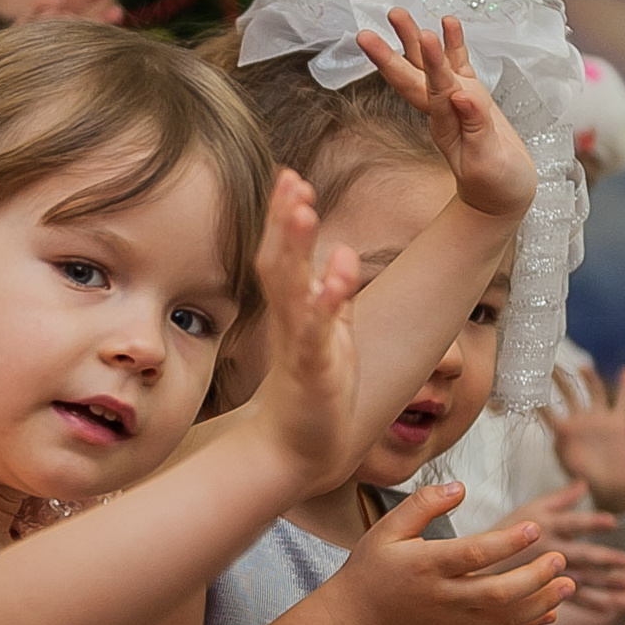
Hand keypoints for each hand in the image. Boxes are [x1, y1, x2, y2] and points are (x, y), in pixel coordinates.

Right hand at [243, 168, 364, 477]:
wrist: (298, 449)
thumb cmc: (315, 389)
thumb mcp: (330, 332)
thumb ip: (335, 292)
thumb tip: (344, 252)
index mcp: (293, 309)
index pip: (283, 254)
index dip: (283, 215)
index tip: (288, 175)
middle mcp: (290, 321)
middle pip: (280, 261)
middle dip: (283, 220)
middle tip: (290, 179)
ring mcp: (299, 344)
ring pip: (293, 289)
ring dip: (296, 249)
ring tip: (303, 211)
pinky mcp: (313, 371)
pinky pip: (317, 334)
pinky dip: (324, 306)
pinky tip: (334, 279)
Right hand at [327, 482, 573, 624]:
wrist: (358, 617)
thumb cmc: (372, 567)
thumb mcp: (386, 529)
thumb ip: (422, 505)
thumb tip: (461, 488)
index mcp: (424, 565)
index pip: (473, 555)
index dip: (507, 542)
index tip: (534, 528)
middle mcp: (442, 595)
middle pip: (497, 592)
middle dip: (535, 578)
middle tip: (561, 558)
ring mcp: (453, 617)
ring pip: (505, 617)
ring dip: (542, 602)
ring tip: (569, 583)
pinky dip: (529, 623)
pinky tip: (552, 610)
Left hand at [357, 8, 536, 220]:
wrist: (499, 198)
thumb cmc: (495, 184)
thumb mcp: (487, 161)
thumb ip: (476, 129)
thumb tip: (464, 97)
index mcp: (444, 123)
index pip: (432, 88)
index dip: (429, 63)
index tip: (426, 38)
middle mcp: (442, 109)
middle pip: (415, 73)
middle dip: (400, 44)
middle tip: (389, 14)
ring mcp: (454, 101)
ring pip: (430, 65)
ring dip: (416, 39)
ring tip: (400, 12)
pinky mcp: (471, 98)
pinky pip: (458, 66)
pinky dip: (452, 45)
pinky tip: (448, 23)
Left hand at [544, 364, 624, 513]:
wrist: (610, 487)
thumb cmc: (586, 480)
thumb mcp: (571, 469)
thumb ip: (566, 455)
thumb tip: (560, 439)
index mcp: (564, 431)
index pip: (547, 411)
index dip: (538, 400)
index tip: (528, 385)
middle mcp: (581, 421)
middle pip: (569, 394)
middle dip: (560, 379)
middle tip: (550, 364)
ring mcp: (600, 419)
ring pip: (594, 391)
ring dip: (589, 378)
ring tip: (582, 366)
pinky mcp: (619, 422)